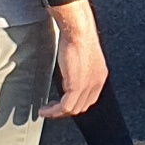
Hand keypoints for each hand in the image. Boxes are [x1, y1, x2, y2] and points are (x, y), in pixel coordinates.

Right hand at [48, 0, 107, 116]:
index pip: (88, 98)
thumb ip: (77, 67)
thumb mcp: (80, 55)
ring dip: (58, 113)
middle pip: (81, 106)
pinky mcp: (77, 87)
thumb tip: (68, 71)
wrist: (78, 30)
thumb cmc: (78, 35)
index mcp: (99, 75)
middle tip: (52, 110)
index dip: (75, 103)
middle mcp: (97, 83)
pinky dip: (54, 112)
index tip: (62, 103)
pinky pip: (65, 107)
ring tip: (46, 111)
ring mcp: (88, 86)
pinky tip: (45, 110)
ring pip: (73, 109)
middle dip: (66, 111)